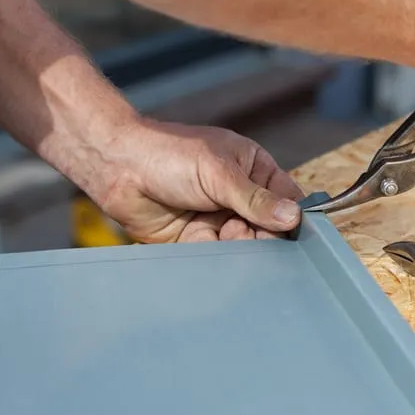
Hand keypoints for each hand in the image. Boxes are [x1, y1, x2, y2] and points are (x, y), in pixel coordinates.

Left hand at [94, 119, 304, 242]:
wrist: (118, 168)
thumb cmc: (169, 154)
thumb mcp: (219, 173)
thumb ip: (255, 199)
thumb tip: (293, 217)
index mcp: (252, 170)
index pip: (285, 199)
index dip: (292, 217)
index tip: (296, 235)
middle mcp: (239, 197)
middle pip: (268, 229)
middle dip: (263, 237)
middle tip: (250, 236)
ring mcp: (219, 220)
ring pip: (245, 246)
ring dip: (240, 249)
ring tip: (224, 237)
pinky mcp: (198, 242)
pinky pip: (218, 257)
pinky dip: (219, 260)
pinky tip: (213, 254)